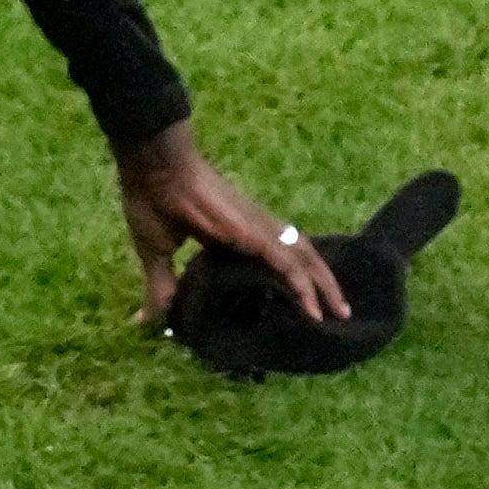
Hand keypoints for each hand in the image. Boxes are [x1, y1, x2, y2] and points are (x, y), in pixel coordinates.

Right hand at [115, 118, 344, 326]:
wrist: (155, 169)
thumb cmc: (152, 201)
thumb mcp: (155, 252)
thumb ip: (160, 285)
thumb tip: (148, 319)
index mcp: (232, 236)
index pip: (269, 262)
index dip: (284, 282)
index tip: (292, 307)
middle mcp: (256, 231)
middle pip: (299, 260)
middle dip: (320, 285)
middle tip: (335, 313)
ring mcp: (260, 231)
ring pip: (305, 261)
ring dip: (325, 287)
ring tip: (340, 313)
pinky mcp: (257, 234)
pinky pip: (290, 265)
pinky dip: (305, 287)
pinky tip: (314, 310)